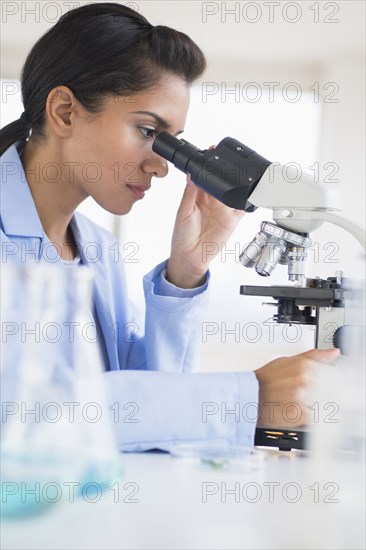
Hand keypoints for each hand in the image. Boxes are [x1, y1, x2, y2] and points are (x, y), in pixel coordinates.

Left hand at [166, 146, 244, 287]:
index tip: (211, 152)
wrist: (190, 257)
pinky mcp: (233, 219)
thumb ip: (189, 193)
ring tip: (240, 172)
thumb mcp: (183, 212)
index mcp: (197, 195)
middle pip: (221, 180)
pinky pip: (243, 207)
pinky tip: (250, 192)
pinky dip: (248, 200)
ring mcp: (223, 209)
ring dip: (237, 182)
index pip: (205, 175)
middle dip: (225, 169)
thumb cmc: (182, 236)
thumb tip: (191, 174)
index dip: (208, 164)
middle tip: (228, 157)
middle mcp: (212, 200)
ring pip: (233, 190)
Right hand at [254, 348, 339, 427]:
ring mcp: (304, 397)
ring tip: (296, 404)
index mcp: (305, 366)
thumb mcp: (287, 360)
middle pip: (329, 391)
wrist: (249, 397)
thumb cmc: (265, 380)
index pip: (333, 376)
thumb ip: (314, 356)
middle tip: (303, 397)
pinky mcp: (300, 414)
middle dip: (320, 395)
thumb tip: (334, 353)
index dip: (328, 383)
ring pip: (322, 405)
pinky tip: (294, 412)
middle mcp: (306, 380)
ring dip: (314, 407)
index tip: (322, 386)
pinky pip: (314, 418)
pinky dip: (306, 418)